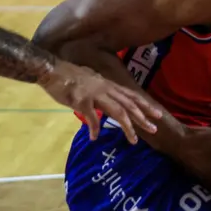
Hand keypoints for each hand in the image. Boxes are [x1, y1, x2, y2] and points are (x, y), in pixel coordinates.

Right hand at [39, 60, 162, 144]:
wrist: (53, 71)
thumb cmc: (69, 76)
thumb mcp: (92, 81)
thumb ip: (101, 90)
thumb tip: (106, 99)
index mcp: (108, 85)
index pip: (131, 96)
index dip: (145, 105)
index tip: (157, 114)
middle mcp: (106, 89)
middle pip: (129, 104)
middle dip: (143, 117)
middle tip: (155, 129)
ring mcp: (95, 94)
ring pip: (117, 111)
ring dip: (127, 126)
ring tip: (134, 140)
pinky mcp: (82, 100)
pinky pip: (91, 116)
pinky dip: (94, 127)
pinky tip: (94, 137)